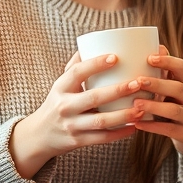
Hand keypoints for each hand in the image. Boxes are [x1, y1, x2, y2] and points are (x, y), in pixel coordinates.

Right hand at [9, 52, 142, 179]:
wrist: (40, 136)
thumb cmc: (58, 103)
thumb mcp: (61, 84)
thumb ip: (76, 66)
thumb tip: (93, 41)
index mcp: (60, 87)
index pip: (77, 73)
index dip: (95, 64)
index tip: (115, 57)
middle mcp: (64, 106)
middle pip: (93, 98)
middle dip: (117, 90)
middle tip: (138, 83)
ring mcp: (71, 125)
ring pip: (101, 121)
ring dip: (124, 115)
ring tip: (142, 107)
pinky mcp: (78, 141)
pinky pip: (102, 138)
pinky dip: (120, 133)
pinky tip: (135, 125)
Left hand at [130, 46, 182, 178]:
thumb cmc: (177, 107)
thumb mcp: (174, 91)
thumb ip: (164, 73)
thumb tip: (153, 46)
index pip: (181, 68)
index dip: (167, 61)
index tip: (149, 57)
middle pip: (178, 88)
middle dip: (158, 83)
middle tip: (138, 81)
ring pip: (174, 110)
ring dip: (154, 106)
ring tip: (136, 103)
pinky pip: (169, 129)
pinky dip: (152, 126)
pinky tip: (137, 123)